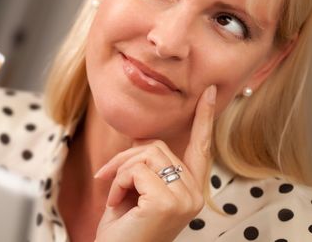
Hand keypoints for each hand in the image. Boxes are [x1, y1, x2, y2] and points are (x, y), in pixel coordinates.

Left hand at [94, 85, 216, 241]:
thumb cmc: (125, 228)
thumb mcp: (138, 190)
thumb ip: (148, 166)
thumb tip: (142, 136)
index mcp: (191, 190)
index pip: (201, 147)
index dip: (205, 118)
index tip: (212, 92)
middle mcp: (195, 194)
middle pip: (157, 146)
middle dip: (126, 158)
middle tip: (107, 179)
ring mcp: (184, 198)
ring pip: (146, 153)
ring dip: (121, 171)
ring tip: (116, 196)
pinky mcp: (167, 201)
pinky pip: (135, 169)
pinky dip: (118, 182)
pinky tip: (117, 203)